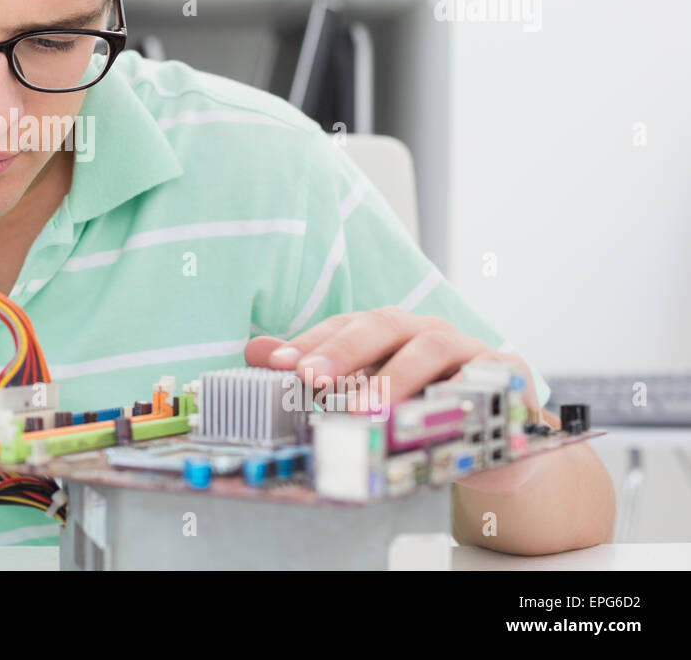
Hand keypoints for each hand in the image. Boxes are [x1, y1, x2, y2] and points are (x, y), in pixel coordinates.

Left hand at [244, 306, 545, 491]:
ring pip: (431, 348)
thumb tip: (253, 352)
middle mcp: (427, 330)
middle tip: (311, 378)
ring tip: (364, 407)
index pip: (345, 324)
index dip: (311, 341)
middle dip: (344, 349)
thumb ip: (315, 371)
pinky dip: (459, 392)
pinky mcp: (508, 376)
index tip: (276, 362)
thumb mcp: (367, 391)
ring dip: (395, 376)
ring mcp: (470, 349)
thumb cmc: (424, 405)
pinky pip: (484, 379)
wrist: (499, 435)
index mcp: (391, 330)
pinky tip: (435, 412)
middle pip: (385, 325)